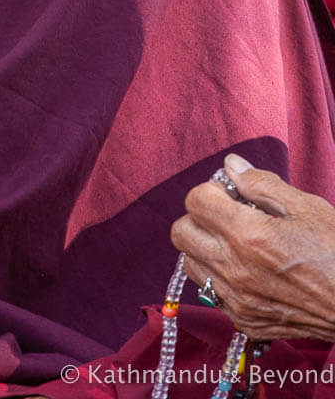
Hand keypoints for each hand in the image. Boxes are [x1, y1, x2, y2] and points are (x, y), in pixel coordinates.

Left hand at [171, 155, 334, 340]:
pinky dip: (220, 277)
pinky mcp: (245, 322)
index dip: (212, 190)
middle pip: (181, 233)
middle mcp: (235, 270)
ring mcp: (238, 301)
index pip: (195, 201)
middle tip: (228, 214)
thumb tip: (231, 166)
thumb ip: (261, 183)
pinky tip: (247, 269)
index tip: (232, 193)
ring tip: (236, 242)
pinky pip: (211, 294)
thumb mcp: (306, 207)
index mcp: (249, 236)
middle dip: (200, 216)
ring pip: (191, 264)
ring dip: (205, 246)